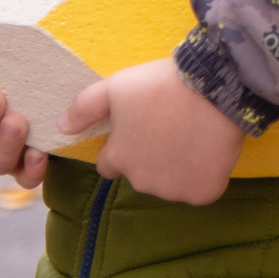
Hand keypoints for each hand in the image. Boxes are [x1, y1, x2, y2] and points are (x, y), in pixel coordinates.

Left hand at [58, 58, 245, 204]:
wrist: (217, 88)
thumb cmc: (162, 85)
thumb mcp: (116, 87)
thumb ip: (84, 108)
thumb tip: (61, 127)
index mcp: (118, 159)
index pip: (111, 164)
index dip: (125, 145)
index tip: (143, 127)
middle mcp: (142, 181)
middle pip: (141, 175)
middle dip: (150, 157)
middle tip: (170, 127)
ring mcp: (174, 190)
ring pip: (170, 183)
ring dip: (176, 167)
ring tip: (191, 134)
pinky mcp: (203, 193)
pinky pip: (199, 189)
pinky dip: (204, 174)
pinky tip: (209, 149)